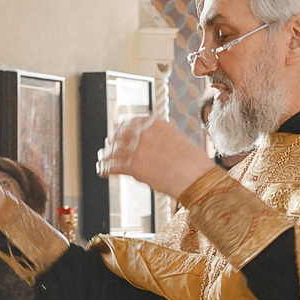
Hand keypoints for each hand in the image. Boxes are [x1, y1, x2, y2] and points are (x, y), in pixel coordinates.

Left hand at [97, 115, 214, 206]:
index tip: (117, 131)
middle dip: (112, 141)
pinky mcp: (134, 167)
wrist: (197, 178)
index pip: (132, 121)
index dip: (121, 127)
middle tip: (107, 147)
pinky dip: (105, 168)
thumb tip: (153, 142)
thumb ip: (162, 137)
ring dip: (106, 155)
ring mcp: (137, 149)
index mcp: (156, 123)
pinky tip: (102, 171)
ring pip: (113, 150)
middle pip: (119, 134)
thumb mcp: (178, 139)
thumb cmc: (194, 163)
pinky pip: (113, 166)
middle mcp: (144, 133)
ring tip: (102, 159)